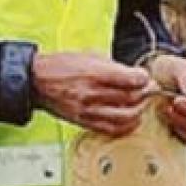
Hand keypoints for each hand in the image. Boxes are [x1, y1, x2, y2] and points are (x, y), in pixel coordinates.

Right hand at [32, 52, 151, 136]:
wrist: (38, 82)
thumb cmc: (61, 66)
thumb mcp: (90, 55)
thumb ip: (114, 66)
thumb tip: (135, 75)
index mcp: (95, 73)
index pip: (132, 80)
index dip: (144, 79)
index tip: (145, 77)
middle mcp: (92, 94)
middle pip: (132, 99)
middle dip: (145, 94)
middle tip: (147, 89)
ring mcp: (89, 111)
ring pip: (126, 117)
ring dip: (139, 111)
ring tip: (140, 104)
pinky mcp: (85, 123)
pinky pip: (112, 130)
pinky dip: (126, 126)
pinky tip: (130, 119)